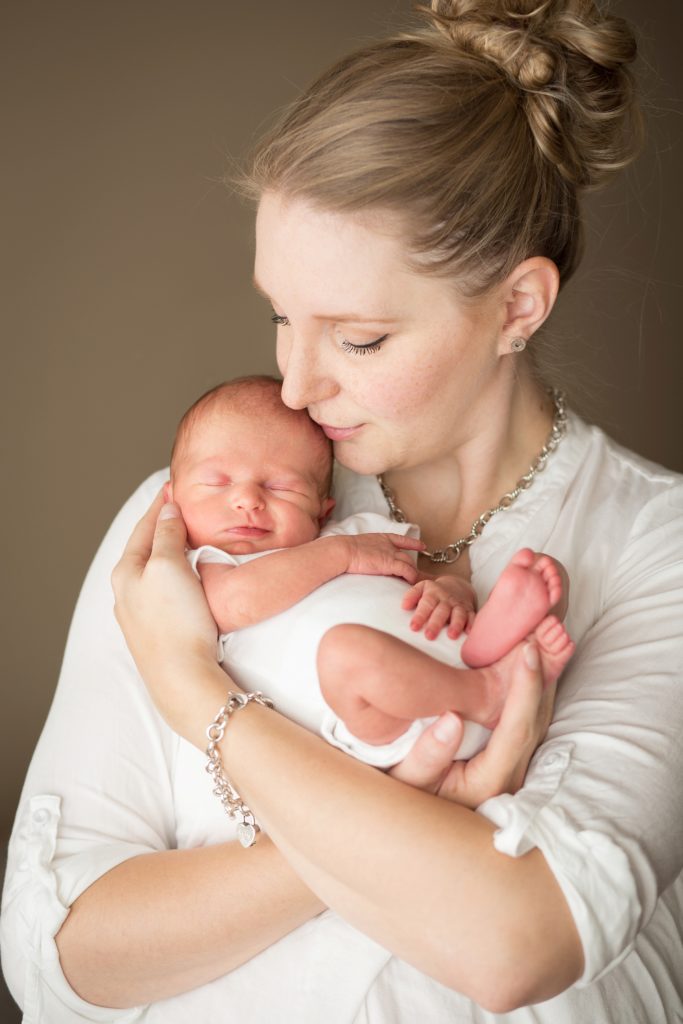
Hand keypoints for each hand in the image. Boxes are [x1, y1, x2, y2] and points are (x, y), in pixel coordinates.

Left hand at [111, 493, 220, 734]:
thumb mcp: (168, 566)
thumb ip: (166, 534)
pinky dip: (175, 574)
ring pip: (154, 571)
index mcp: (126, 572)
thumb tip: (167, 510)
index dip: (161, 505)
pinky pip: (164, 591)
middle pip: (146, 548)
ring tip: (186, 537)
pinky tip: (186, 578)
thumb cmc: (175, 621)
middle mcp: (127, 593)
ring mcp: (140, 614)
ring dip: (169, 551)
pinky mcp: (157, 631)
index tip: (173, 486)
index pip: (144, 527)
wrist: (182, 678)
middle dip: (162, 527)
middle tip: (180, 507)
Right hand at [343, 532, 423, 583]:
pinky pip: (407, 571)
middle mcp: (389, 545)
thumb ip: (366, 551)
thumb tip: (363, 558)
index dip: (413, 543)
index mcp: (381, 538)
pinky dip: (410, 578)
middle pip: (407, 556)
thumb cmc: (344, 551)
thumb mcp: (358, 546)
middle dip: (411, 566)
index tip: (422, 546)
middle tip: (413, 576)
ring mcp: (391, 554)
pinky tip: (410, 584)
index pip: (401, 540)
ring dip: (412, 574)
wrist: (343, 551)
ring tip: (413, 584)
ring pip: (409, 564)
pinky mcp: (390, 564)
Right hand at [389, 641, 553, 808]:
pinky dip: (529, 687)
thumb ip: (427, 756)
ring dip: (540, 676)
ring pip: (536, 716)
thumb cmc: (405, 797)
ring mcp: (513, 766)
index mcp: (490, 781)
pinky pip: (525, 717)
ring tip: (541, 636)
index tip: (529, 652)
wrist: (411, 818)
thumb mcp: (406, 781)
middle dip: (542, 673)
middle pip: (536, 718)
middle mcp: (510, 774)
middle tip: (545, 631)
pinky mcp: (508, 756)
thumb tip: (452, 719)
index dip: (526, 688)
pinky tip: (527, 661)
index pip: (517, 729)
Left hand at [402, 576, 475, 638]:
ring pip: (458, 614)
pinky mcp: (469, 610)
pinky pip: (472, 617)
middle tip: (429, 636)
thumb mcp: (422, 587)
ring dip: (455, 625)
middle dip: (435, 624)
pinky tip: (469, 633)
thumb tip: (404, 606)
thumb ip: (411, 595)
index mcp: (433, 593)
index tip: (413, 627)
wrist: (457, 585)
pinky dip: (472, 625)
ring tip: (451, 636)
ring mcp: (458, 605)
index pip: (426, 604)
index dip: (420, 616)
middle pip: (441, 611)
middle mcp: (446, 599)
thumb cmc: (434, 592)